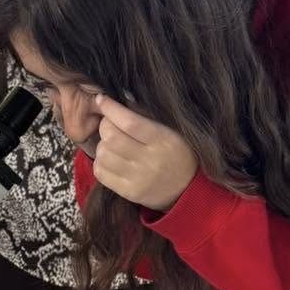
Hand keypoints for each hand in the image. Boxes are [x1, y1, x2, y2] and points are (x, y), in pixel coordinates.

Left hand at [91, 94, 197, 213]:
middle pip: (112, 138)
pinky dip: (100, 161)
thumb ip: (146, 114)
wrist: (188, 188)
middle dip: (105, 125)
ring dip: (102, 144)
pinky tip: (110, 158)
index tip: (101, 99)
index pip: (129, 122)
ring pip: (103, 154)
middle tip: (110, 123)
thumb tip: (121, 97)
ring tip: (112, 143)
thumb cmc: (177, 151)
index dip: (111, 109)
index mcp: (162, 140)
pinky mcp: (129, 192)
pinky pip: (101, 172)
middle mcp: (150, 161)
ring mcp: (138, 179)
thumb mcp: (171, 129)